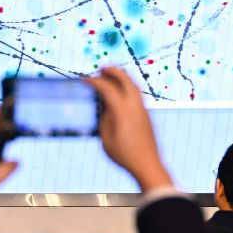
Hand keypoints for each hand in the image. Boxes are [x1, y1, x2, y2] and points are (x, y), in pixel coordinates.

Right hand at [84, 67, 171, 192]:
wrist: (147, 164)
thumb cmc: (124, 155)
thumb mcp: (106, 138)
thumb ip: (105, 118)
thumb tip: (106, 106)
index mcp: (122, 111)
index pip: (108, 88)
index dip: (95, 81)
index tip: (85, 79)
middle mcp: (134, 106)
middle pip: (126, 79)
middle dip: (113, 71)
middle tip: (102, 68)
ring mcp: (143, 109)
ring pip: (134, 85)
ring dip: (123, 77)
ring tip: (111, 76)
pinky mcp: (147, 114)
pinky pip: (137, 94)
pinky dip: (128, 86)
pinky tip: (120, 92)